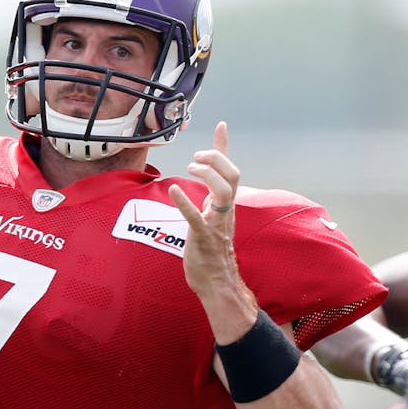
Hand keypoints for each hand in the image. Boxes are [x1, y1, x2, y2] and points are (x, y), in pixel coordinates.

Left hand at [167, 121, 241, 299]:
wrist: (217, 283)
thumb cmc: (212, 252)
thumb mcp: (213, 219)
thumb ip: (212, 201)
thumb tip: (209, 187)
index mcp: (226, 206)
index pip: (231, 170)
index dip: (224, 147)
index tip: (221, 125)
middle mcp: (225, 211)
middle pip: (232, 175)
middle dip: (216, 159)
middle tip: (196, 157)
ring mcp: (216, 224)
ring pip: (224, 191)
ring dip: (208, 175)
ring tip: (191, 168)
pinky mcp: (203, 238)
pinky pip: (197, 217)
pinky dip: (186, 202)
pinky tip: (175, 189)